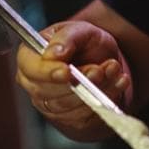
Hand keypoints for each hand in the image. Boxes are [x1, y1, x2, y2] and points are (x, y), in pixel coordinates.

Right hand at [16, 20, 130, 135]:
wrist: (103, 60)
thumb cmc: (85, 43)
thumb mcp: (80, 30)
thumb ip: (67, 37)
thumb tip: (54, 54)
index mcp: (30, 58)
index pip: (30, 69)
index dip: (47, 72)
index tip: (67, 71)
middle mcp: (34, 84)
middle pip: (47, 92)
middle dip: (77, 83)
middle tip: (98, 71)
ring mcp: (49, 104)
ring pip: (68, 106)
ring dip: (94, 90)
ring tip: (113, 71)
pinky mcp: (69, 118)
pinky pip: (84, 116)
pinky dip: (105, 99)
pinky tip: (118, 83)